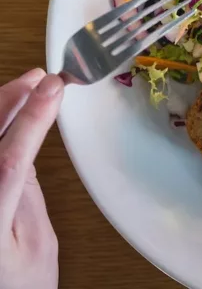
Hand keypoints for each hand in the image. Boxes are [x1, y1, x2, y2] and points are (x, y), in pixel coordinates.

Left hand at [0, 69, 63, 288]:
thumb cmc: (16, 287)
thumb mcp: (35, 246)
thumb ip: (28, 197)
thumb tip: (25, 152)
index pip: (8, 158)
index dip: (31, 117)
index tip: (51, 88)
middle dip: (9, 100)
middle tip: (38, 79)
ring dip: (0, 107)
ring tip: (27, 87)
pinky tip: (6, 112)